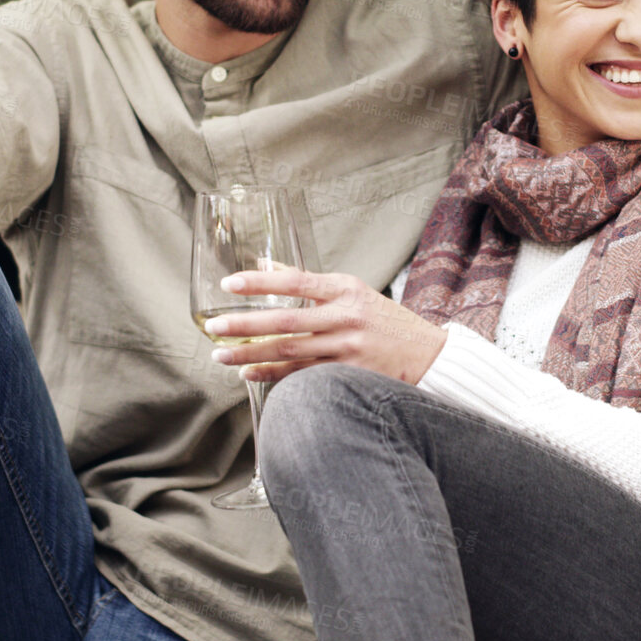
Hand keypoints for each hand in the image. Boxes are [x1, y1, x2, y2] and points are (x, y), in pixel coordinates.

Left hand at [206, 268, 446, 385]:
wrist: (427, 354)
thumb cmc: (383, 320)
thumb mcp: (352, 290)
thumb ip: (309, 281)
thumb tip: (264, 266)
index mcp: (345, 289)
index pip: (296, 281)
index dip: (260, 282)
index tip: (229, 284)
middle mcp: (346, 317)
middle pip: (287, 321)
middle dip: (245, 325)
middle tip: (213, 328)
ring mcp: (348, 348)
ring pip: (290, 352)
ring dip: (251, 354)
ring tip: (221, 355)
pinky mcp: (350, 374)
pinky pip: (303, 375)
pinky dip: (274, 374)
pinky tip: (250, 372)